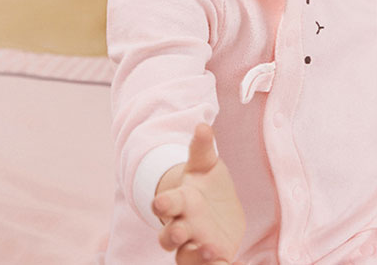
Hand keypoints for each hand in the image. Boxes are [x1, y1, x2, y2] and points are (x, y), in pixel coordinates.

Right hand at [153, 124, 245, 264]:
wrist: (214, 207)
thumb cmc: (205, 184)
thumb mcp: (205, 164)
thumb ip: (202, 147)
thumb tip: (202, 125)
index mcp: (179, 202)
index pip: (167, 203)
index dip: (164, 203)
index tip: (162, 201)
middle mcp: (183, 226)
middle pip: (169, 235)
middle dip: (173, 234)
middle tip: (181, 230)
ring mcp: (195, 245)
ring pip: (186, 256)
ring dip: (195, 256)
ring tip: (209, 251)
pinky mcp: (213, 257)